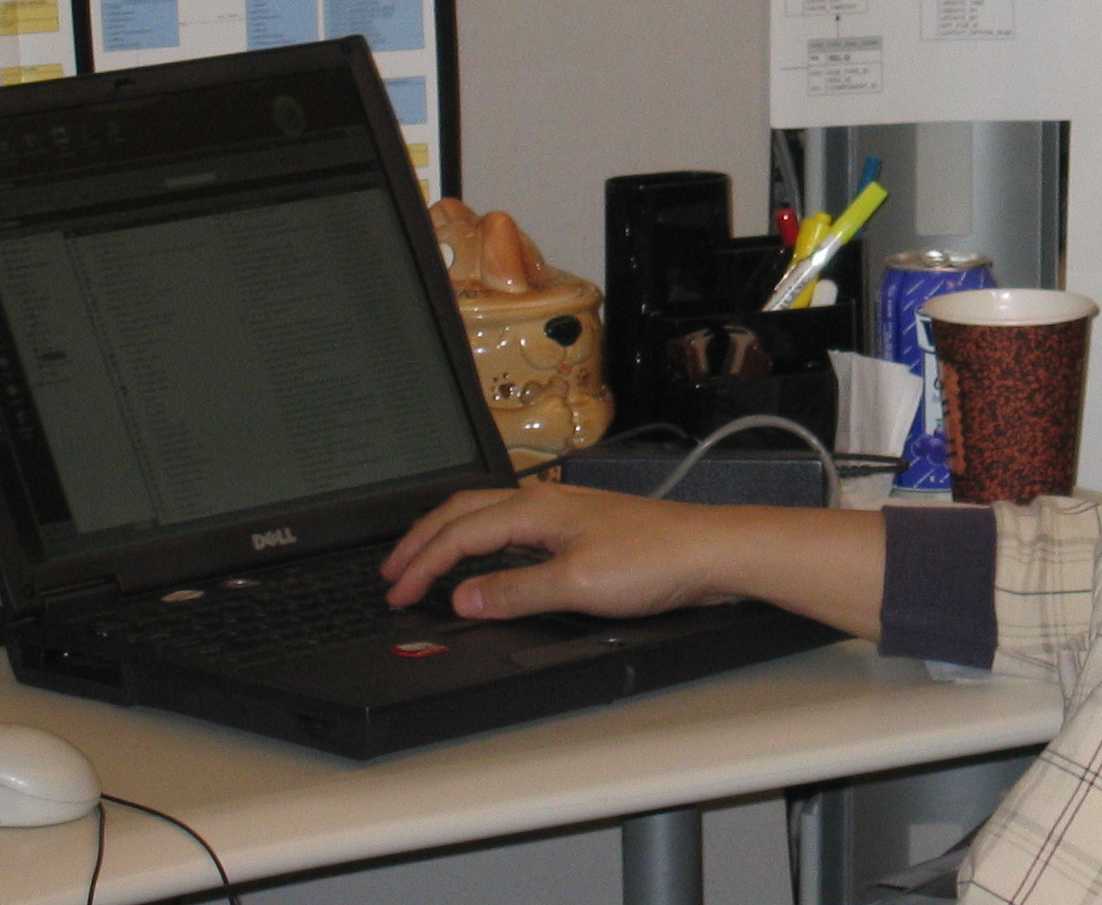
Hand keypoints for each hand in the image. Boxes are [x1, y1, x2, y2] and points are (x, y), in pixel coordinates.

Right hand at [380, 483, 729, 620]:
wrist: (710, 550)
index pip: (458, 534)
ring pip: (488, 515)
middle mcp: (546, 502)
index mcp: (535, 508)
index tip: (396, 593)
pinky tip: (488, 559)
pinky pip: (513, 527)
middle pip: (465, 512)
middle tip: (391, 571)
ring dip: (450, 537)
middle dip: (421, 540)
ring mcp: (564, 512)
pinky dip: (483, 542)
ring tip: (425, 560)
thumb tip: (463, 599)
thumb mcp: (577, 584)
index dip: (421, 565)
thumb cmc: (656, 558)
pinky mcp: (582, 528)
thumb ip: (516, 592)